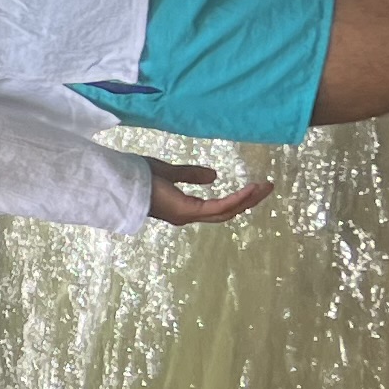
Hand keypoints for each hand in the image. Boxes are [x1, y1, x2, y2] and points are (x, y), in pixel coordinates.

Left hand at [146, 158, 274, 226]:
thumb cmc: (139, 177)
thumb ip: (191, 175)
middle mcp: (188, 215)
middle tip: (267, 187)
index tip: (254, 186)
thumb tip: (215, 176)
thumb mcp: (170, 172)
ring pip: (226, 211)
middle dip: (248, 200)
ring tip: (265, 187)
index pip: (217, 206)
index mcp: (184, 208)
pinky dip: (236, 199)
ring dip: (247, 200)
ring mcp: (189, 215)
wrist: (121, 181)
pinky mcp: (188, 211)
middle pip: (226, 211)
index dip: (237, 198)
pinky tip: (250, 189)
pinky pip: (218, 206)